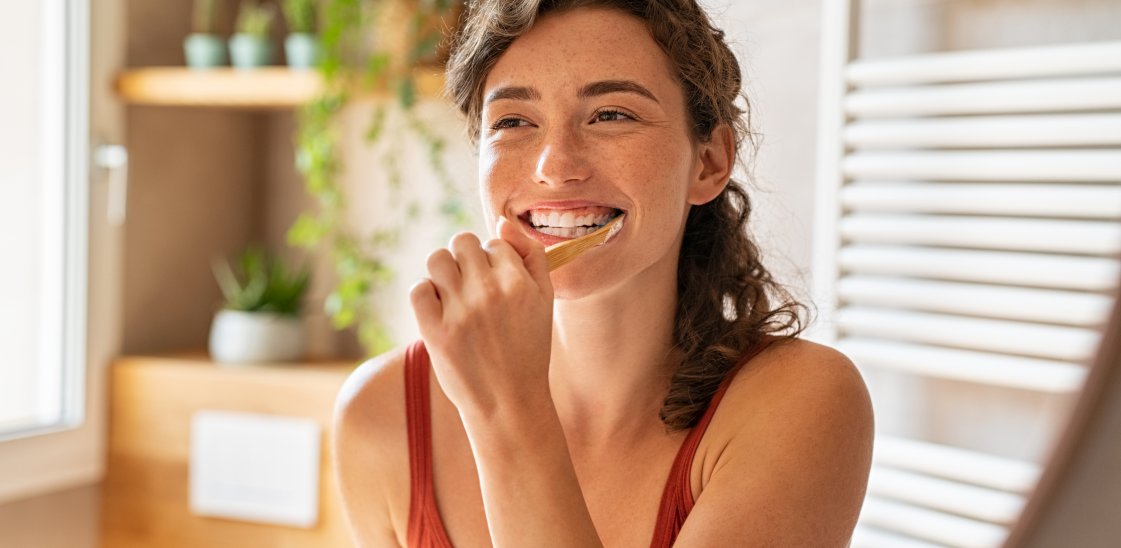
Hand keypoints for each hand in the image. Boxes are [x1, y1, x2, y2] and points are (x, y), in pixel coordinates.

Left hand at [410, 217, 554, 418]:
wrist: (509, 403)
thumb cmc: (528, 350)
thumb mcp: (545, 301)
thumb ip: (532, 256)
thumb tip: (501, 221)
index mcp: (519, 282)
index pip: (494, 242)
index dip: (492, 261)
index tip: (495, 286)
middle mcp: (489, 292)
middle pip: (462, 242)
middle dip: (465, 259)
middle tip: (471, 287)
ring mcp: (460, 312)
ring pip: (437, 259)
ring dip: (443, 272)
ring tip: (453, 295)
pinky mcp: (434, 332)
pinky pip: (418, 289)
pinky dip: (426, 295)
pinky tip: (439, 311)